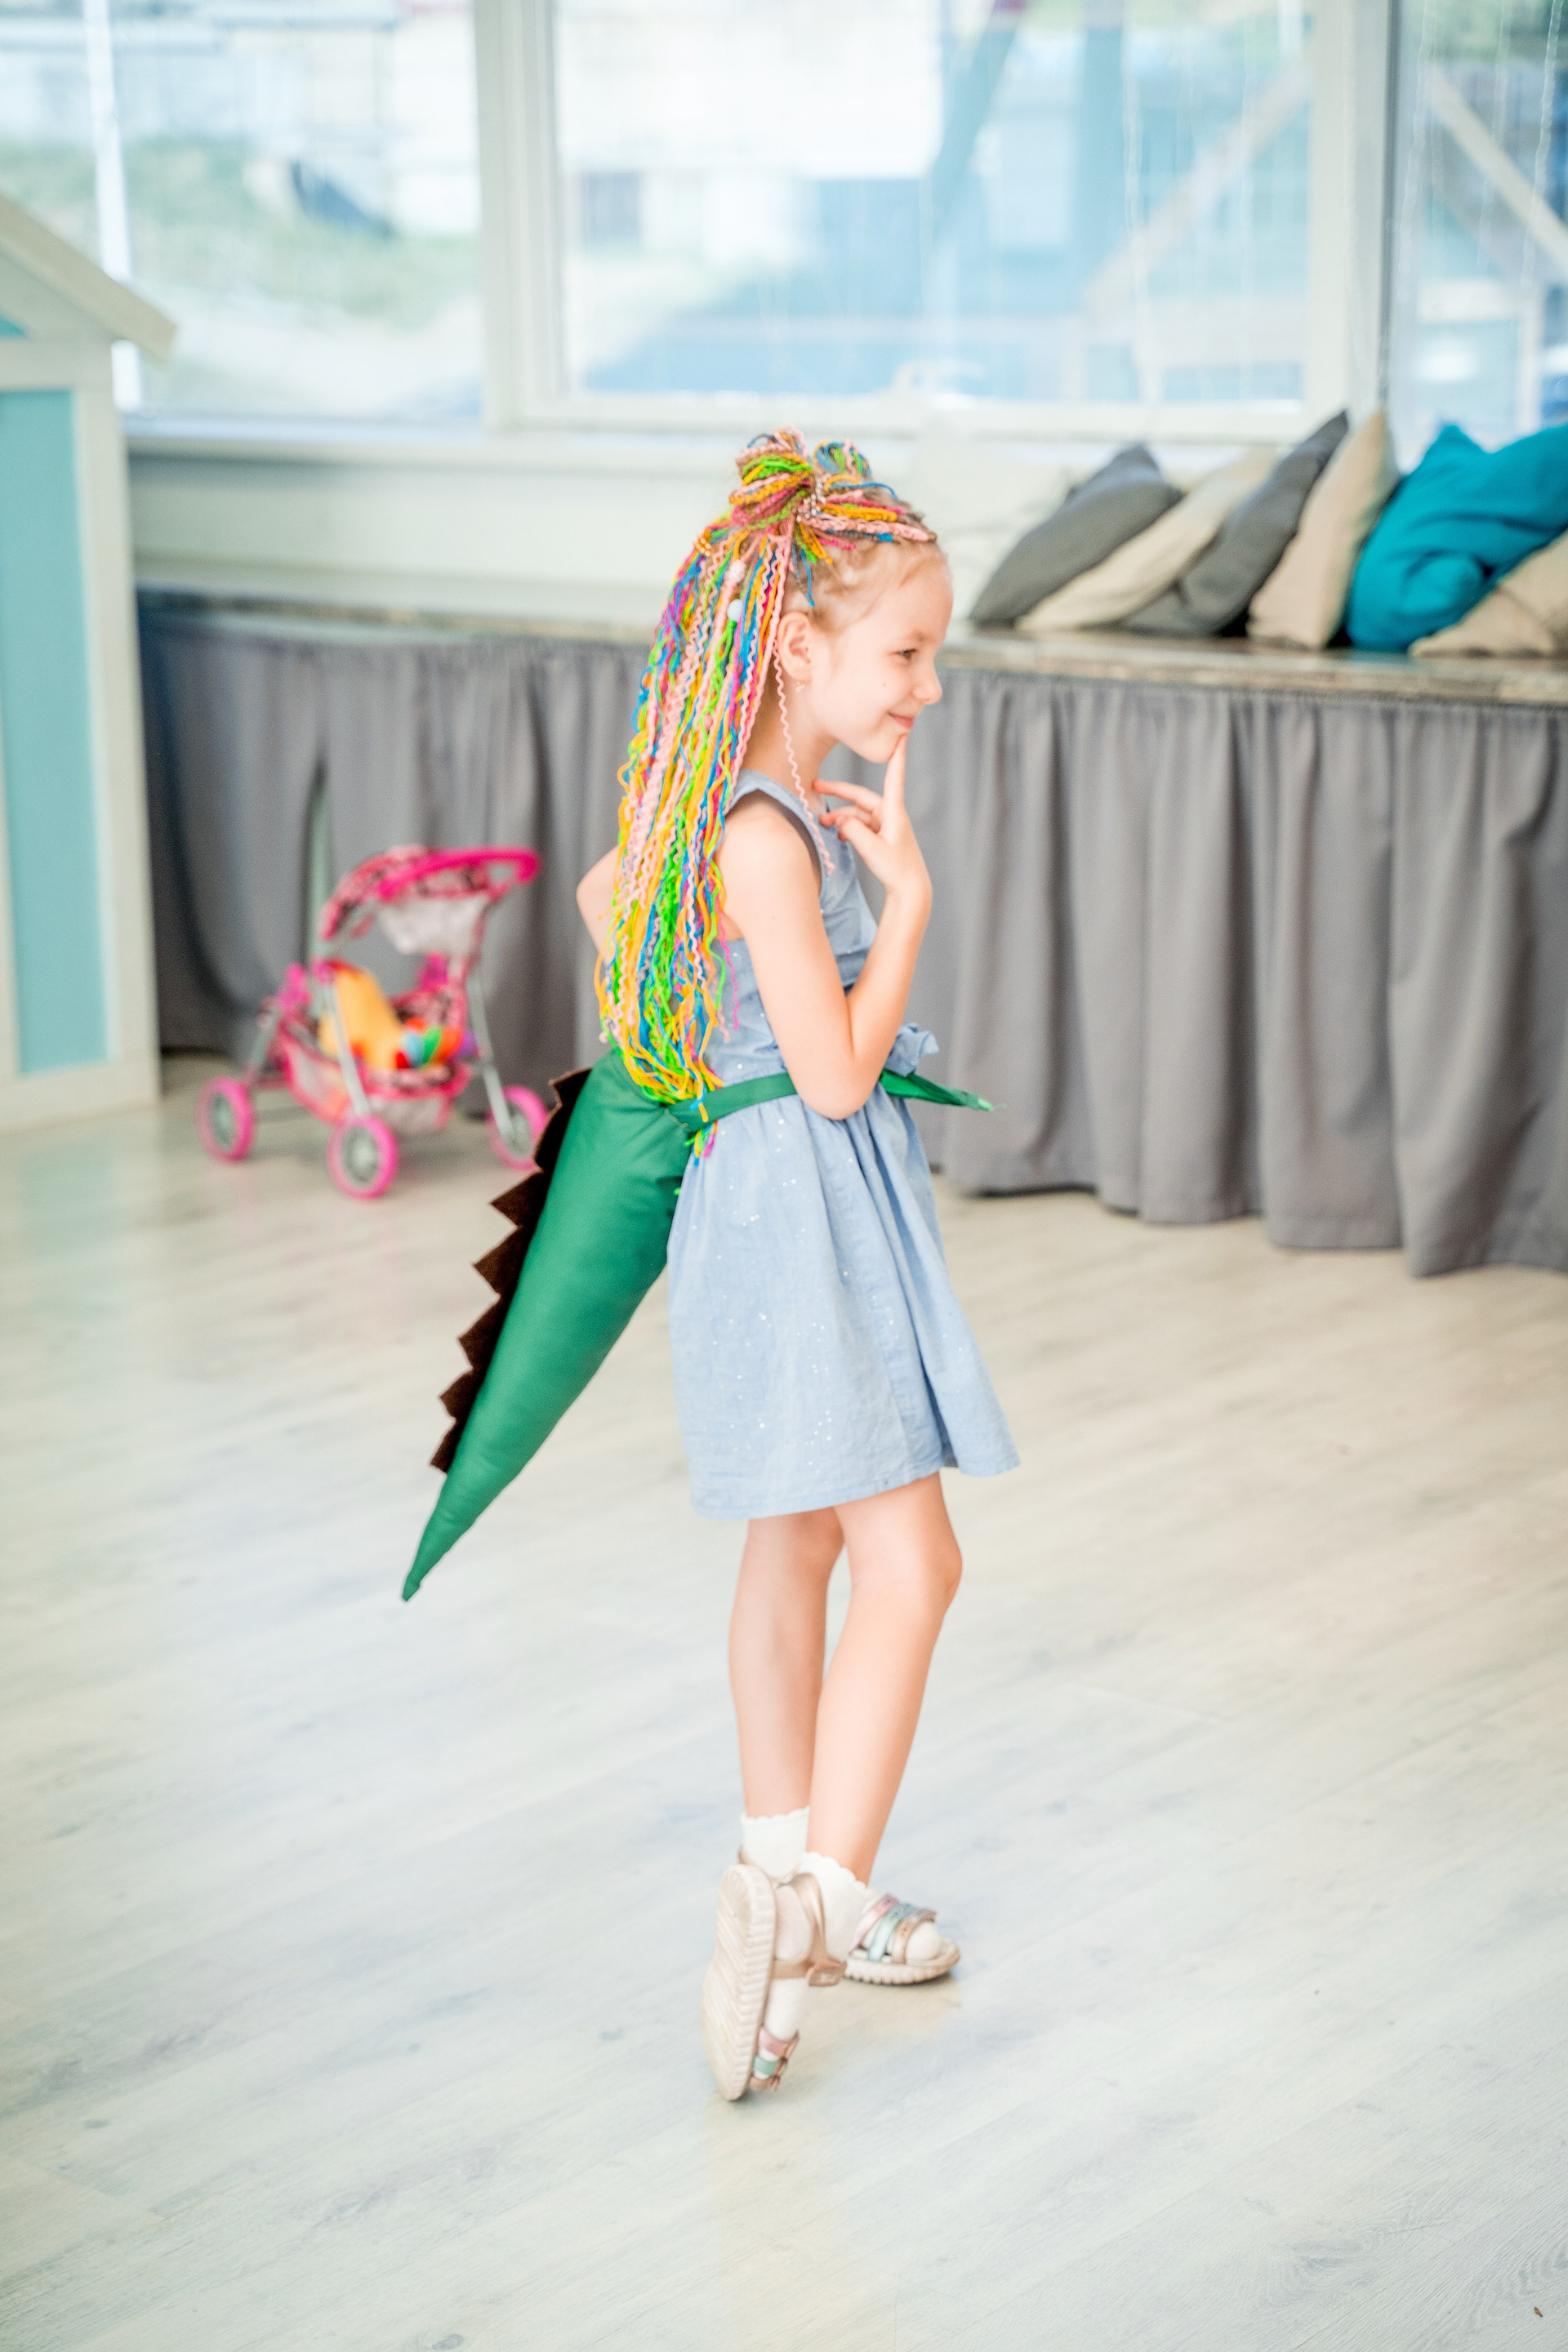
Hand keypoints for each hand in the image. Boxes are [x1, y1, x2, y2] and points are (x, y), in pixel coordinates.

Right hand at [815, 737, 930, 912]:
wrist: (909, 889)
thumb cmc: (896, 870)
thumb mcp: (872, 850)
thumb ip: (854, 832)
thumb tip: (839, 818)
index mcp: (893, 812)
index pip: (894, 778)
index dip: (896, 757)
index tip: (902, 737)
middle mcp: (890, 815)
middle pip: (861, 797)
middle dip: (838, 793)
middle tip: (816, 786)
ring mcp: (885, 825)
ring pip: (857, 814)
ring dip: (840, 817)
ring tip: (822, 824)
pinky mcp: (881, 835)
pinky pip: (860, 825)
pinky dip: (848, 827)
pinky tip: (838, 835)